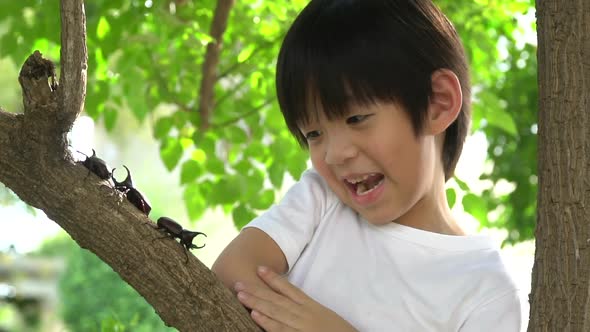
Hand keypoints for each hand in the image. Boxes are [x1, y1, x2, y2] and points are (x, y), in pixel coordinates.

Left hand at [234, 266, 357, 331]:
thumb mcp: (323, 316)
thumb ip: (306, 310)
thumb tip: (290, 306)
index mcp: (312, 306)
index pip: (290, 289)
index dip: (274, 279)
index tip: (259, 269)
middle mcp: (306, 314)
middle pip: (278, 300)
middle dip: (258, 290)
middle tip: (238, 283)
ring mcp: (303, 326)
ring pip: (277, 313)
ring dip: (258, 303)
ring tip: (241, 295)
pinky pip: (282, 330)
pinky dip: (268, 323)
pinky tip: (255, 315)